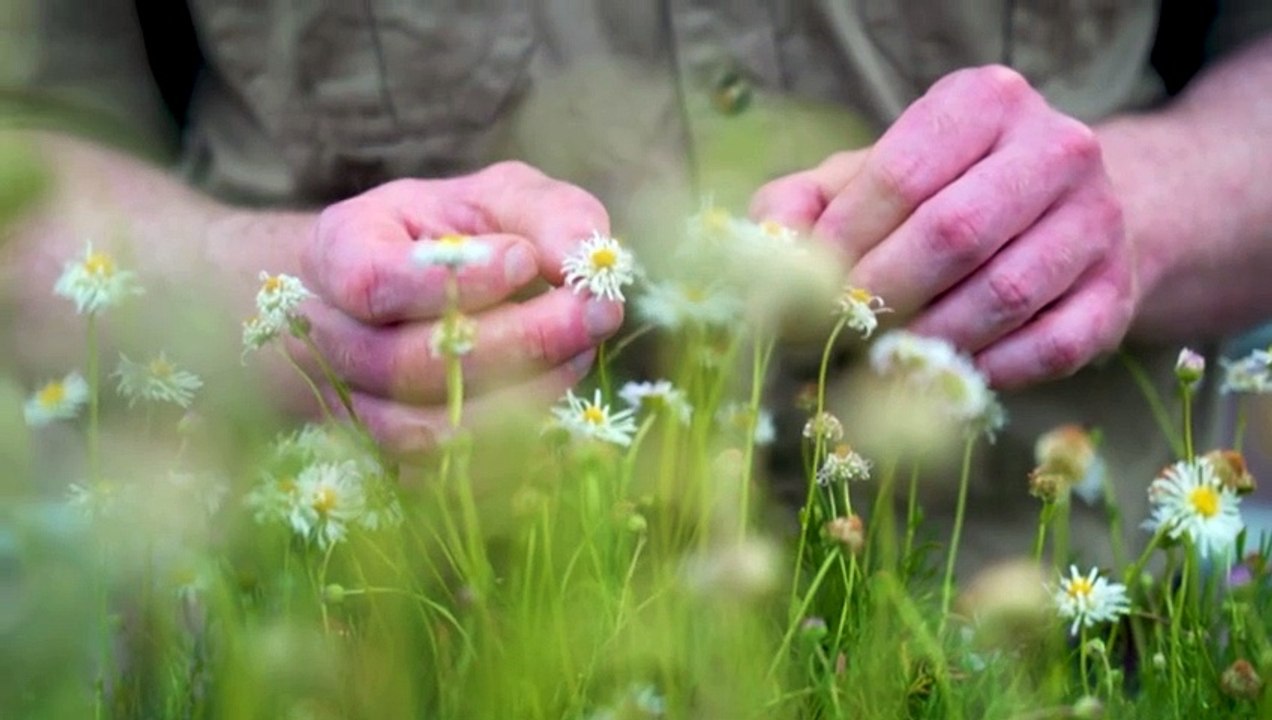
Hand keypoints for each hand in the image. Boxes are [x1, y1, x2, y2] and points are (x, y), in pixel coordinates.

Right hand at [293, 161, 622, 451]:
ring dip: (521, 397)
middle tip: (597, 311)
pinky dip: (513, 455)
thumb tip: (585, 254)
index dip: (452, 282)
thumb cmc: (466, 235)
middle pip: (406, 364)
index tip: (525, 260)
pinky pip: (447, 480)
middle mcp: (330, 337)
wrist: (428, 296)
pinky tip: (563, 410)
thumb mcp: (504, 200)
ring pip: (426, 431)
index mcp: (339, 253)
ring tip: (581, 352)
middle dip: (519, 340)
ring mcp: (353, 407)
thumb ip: (546, 214)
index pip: (373, 283)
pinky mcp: (392, 461)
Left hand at [751, 66, 1134, 387]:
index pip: (902, 173)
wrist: (1061, 218)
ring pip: (1001, 296)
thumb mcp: (864, 179)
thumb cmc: (941, 195)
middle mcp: (1057, 148)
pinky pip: (1047, 348)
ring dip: (926, 340)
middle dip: (882, 294)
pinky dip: (984, 371)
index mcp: (986, 101)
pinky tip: (941, 372)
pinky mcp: (1117, 292)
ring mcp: (1098, 221)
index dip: (844, 241)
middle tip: (839, 332)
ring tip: (878, 361)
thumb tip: (766, 256)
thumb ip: (801, 204)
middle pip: (954, 233)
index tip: (806, 288)